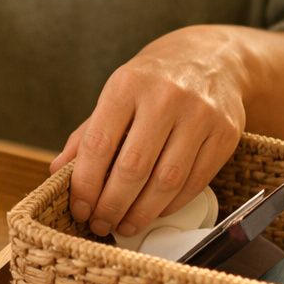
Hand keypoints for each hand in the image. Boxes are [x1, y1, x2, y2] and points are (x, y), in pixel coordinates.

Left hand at [49, 25, 247, 237]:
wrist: (212, 58)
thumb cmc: (153, 83)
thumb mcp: (115, 95)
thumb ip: (86, 135)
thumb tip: (57, 172)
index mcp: (127, 85)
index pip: (99, 144)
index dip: (85, 184)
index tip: (80, 209)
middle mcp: (165, 97)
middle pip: (133, 168)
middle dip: (111, 205)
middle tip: (100, 224)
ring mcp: (200, 115)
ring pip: (167, 181)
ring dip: (141, 213)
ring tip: (124, 226)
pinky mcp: (226, 133)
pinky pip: (195, 182)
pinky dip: (171, 205)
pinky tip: (154, 212)